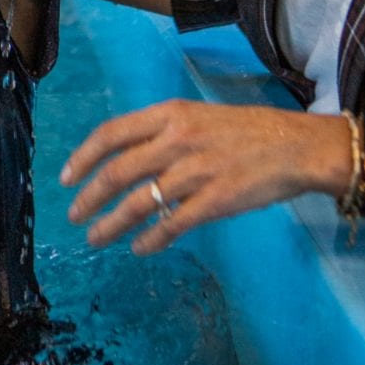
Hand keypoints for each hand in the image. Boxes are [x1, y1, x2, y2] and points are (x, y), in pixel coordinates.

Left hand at [60, 99, 350, 254]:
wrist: (297, 146)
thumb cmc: (244, 131)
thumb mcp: (195, 117)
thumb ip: (160, 133)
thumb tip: (122, 157)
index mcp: (169, 115)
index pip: (111, 133)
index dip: (83, 156)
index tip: (66, 178)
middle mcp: (177, 140)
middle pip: (118, 170)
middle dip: (90, 197)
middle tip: (74, 215)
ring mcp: (196, 171)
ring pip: (139, 202)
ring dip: (112, 224)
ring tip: (95, 239)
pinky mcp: (217, 200)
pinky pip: (173, 224)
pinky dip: (151, 240)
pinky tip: (139, 249)